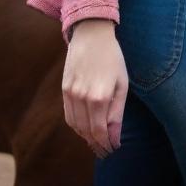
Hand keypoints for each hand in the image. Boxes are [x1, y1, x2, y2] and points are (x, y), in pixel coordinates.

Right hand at [61, 18, 127, 157]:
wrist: (91, 36)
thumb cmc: (112, 58)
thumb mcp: (122, 83)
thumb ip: (117, 111)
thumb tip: (114, 136)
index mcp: (100, 96)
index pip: (100, 131)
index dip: (105, 144)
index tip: (112, 149)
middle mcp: (83, 98)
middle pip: (87, 131)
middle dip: (96, 143)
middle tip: (104, 149)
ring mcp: (71, 94)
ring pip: (76, 126)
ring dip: (85, 136)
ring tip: (96, 141)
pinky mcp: (64, 90)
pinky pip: (68, 115)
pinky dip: (76, 126)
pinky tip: (84, 127)